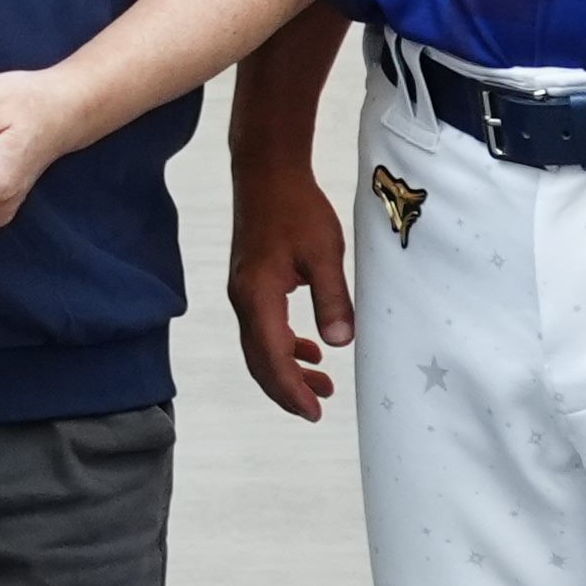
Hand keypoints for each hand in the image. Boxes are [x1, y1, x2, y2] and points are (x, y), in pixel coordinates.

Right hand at [232, 170, 356, 419]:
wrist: (266, 173)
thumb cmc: (295, 208)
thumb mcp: (324, 253)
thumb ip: (332, 299)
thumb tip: (341, 342)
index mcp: (258, 297)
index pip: (271, 358)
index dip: (292, 390)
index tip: (314, 411)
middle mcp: (244, 300)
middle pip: (260, 361)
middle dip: (287, 389)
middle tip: (317, 410)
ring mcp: (244, 292)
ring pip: (260, 346)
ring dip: (287, 370)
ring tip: (322, 383)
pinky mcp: (251, 284)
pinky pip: (263, 328)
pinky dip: (284, 346)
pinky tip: (309, 347)